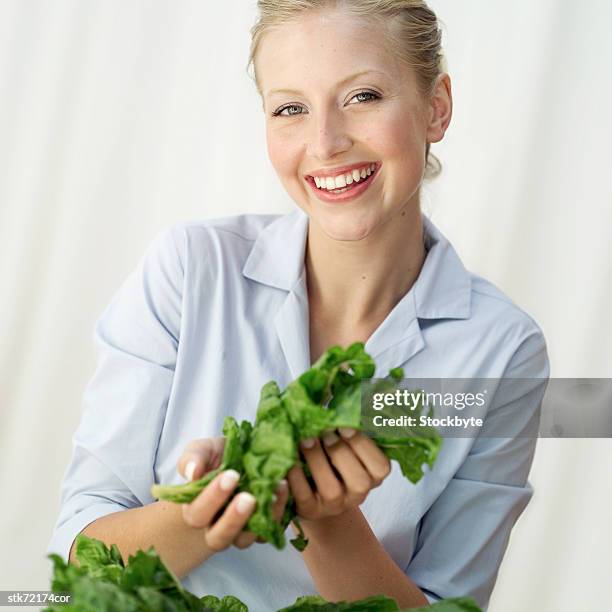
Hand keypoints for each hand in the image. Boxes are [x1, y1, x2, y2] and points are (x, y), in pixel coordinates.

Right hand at [177, 437, 288, 551]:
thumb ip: (193, 458)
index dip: (212, 498)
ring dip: (262, 516)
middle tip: (248, 497)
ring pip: (246, 539)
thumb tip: (193, 472)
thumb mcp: (203, 450)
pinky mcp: (261, 529)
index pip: (198, 514)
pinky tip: (285, 490)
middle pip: (219, 537)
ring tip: (275, 489)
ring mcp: (240, 531)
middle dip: (234, 518)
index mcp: (196, 509)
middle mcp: (216, 527)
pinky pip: (269, 532)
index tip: (231, 475)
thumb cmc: (216, 457)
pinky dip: (278, 513)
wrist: (240, 458)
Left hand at [287, 428, 390, 520]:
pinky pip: (304, 496)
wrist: (316, 491)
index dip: (363, 445)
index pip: (380, 466)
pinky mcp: (311, 511)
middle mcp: (358, 494)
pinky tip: (289, 460)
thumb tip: (337, 391)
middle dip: (339, 451)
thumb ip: (349, 424)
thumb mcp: (347, 443)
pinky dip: (296, 477)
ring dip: (317, 460)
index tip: (345, 426)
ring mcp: (335, 506)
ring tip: (305, 439)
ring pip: (331, 489)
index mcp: (373, 475)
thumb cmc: (334, 456)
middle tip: (324, 432)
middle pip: (358, 480)